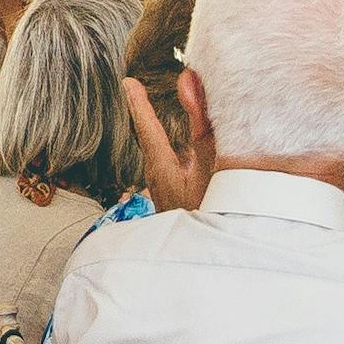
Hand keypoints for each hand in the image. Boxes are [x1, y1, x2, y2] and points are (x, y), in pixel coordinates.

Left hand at [122, 80, 209, 215]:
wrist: (211, 261)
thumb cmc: (214, 213)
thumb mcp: (212, 165)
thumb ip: (202, 124)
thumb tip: (188, 82)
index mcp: (164, 169)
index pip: (148, 128)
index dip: (139, 104)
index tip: (129, 84)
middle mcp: (161, 181)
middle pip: (151, 141)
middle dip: (145, 117)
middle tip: (136, 94)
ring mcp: (170, 195)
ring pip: (161, 157)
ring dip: (159, 135)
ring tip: (154, 118)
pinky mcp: (181, 205)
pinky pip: (174, 171)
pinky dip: (174, 154)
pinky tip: (184, 158)